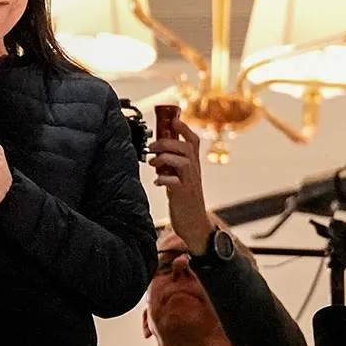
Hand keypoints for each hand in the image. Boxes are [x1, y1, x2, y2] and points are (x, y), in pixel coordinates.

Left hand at [149, 119, 213, 255]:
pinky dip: (164, 179)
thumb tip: (157, 153)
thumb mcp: (181, 179)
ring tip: (153, 163)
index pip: (193, 141)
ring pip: (183, 161)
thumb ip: (173, 166)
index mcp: (193, 166)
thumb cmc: (185, 201)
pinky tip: (158, 182)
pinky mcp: (184, 195)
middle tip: (151, 147)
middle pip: (186, 148)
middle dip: (167, 143)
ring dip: (165, 158)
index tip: (172, 120)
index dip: (184, 128)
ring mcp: (190, 183)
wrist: (194, 226)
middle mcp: (194, 172)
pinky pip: (175, 182)